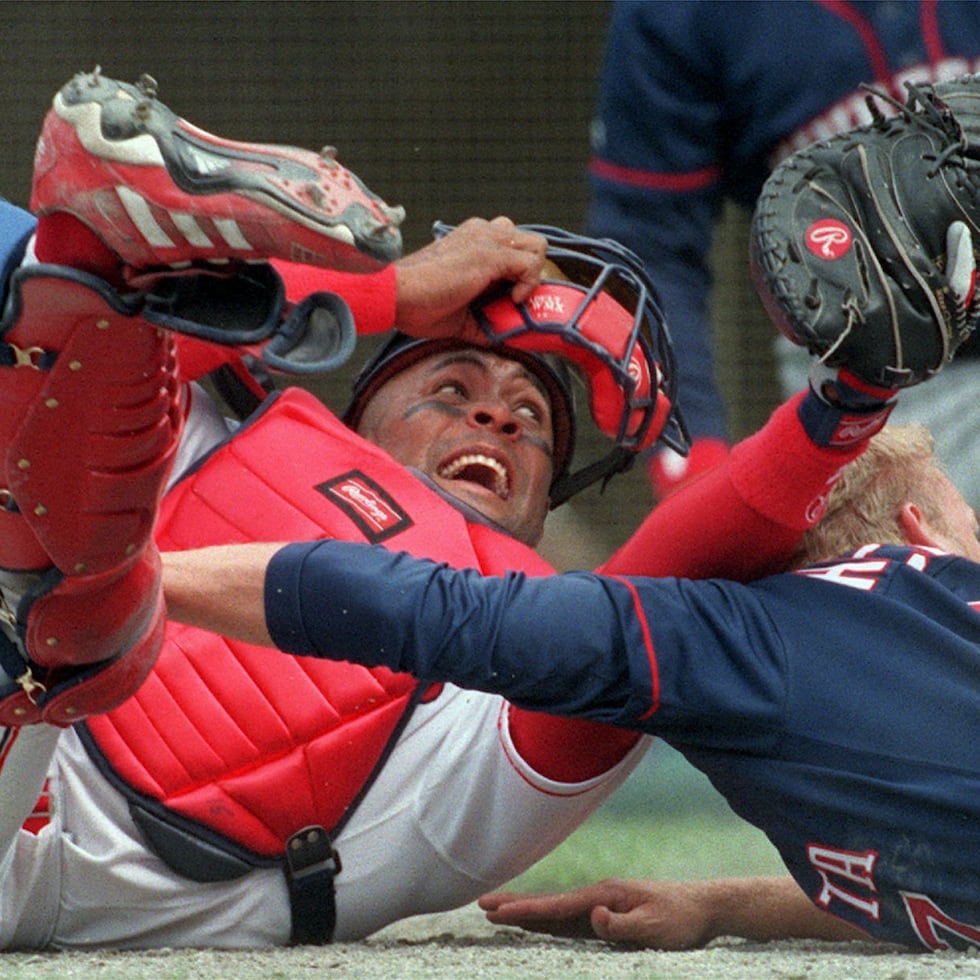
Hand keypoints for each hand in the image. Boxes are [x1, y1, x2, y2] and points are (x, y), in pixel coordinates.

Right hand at [393, 216, 546, 339]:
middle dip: (530, 272)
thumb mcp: (462, 314)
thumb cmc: (420, 306)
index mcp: (473, 240)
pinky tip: (512, 300)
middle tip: (517, 299)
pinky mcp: (491, 254)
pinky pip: (531, 263)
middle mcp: (482, 233)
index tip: (510, 299)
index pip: (513, 246)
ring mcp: (487, 240)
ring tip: (514, 298)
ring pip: (536, 247)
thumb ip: (487, 320)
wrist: (397, 297)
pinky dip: (529, 285)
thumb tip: (507, 337)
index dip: (518, 273)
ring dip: (532, 275)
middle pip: (529, 242)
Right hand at [479, 878, 717, 949]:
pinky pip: (570, 921)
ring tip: (498, 912)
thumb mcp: (656, 927)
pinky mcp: (608, 917)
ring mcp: (601, 905)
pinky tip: (537, 924)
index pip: (557, 906)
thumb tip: (592, 918)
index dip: (526, 910)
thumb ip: (622, 925)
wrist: (704, 907)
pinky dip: (547, 920)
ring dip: (527, 912)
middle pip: (549, 902)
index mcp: (605, 895)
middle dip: (516, 904)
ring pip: (555, 911)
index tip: (497, 910)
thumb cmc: (682, 919)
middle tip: (481, 903)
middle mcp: (598, 897)